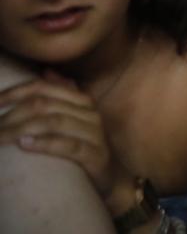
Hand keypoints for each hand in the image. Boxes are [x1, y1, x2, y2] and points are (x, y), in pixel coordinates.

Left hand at [0, 73, 131, 206]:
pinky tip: (25, 145)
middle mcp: (89, 112)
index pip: (44, 87)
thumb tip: (46, 72)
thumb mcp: (73, 120)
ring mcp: (95, 133)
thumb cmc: (85, 147)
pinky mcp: (96, 155)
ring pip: (54, 122)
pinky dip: (44, 143)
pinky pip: (68, 145)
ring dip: (21, 129)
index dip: (15, 92)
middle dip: (12, 115)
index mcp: (81, 101)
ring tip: (0, 137)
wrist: (111, 178)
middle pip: (45, 104)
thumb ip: (62, 96)